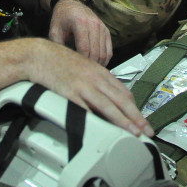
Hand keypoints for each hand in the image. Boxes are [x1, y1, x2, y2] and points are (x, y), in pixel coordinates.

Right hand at [0, 38, 153, 137]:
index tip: (141, 119)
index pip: (123, 92)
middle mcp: (95, 78)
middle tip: (146, 130)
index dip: (134, 107)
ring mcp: (83, 86)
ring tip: (132, 132)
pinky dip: (95, 121)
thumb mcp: (84, 67)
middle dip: (136, 117)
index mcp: (100, 72)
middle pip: (121, 100)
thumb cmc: (60, 61)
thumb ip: (97, 80)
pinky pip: (85, 110)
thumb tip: (108, 95)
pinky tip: (103, 130)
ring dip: (122, 121)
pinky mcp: (70, 94)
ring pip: (108, 106)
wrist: (40, 55)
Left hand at [49, 0, 112, 65]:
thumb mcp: (54, 30)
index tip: (75, 70)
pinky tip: (97, 64)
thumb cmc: (61, 17)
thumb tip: (63, 62)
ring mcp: (101, 27)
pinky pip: (109, 49)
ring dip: (98, 64)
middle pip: (96, 52)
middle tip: (83, 74)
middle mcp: (93, 24)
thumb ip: (57, 46)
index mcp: (80, 23)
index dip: (81, 62)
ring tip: (90, 71)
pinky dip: (105, 59)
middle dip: (90, 66)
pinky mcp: (106, 30)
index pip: (84, 48)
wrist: (70, 3)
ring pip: (104, 52)